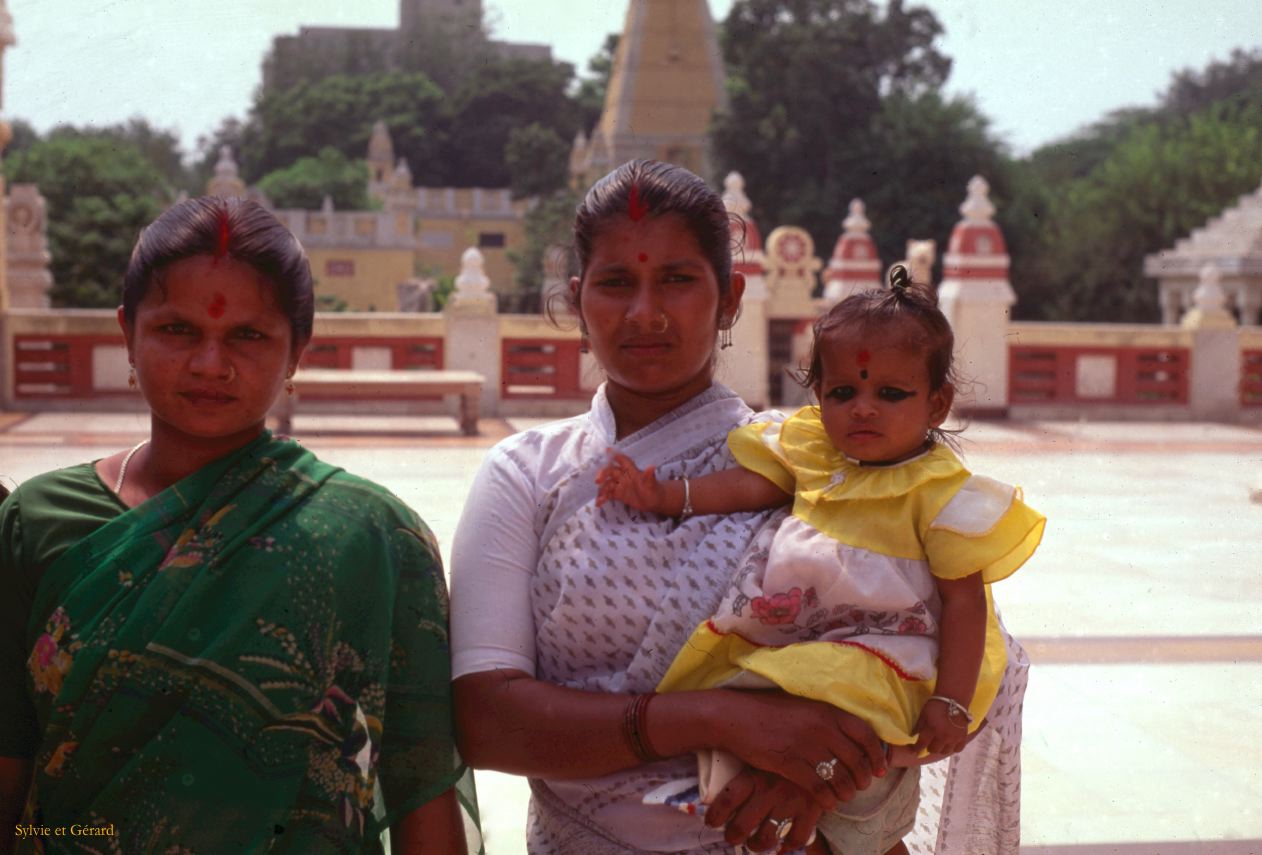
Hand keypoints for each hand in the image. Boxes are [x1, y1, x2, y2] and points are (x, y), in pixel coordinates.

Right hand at [595, 450, 664, 511]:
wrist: (654, 501)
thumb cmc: (653, 489)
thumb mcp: (651, 483)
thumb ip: (649, 475)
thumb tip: (652, 467)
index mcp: (631, 470)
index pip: (623, 461)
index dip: (616, 455)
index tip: (607, 450)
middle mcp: (624, 476)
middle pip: (611, 471)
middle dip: (603, 474)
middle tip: (597, 480)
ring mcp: (620, 485)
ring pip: (608, 484)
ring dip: (602, 489)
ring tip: (600, 497)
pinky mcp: (619, 494)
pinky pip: (609, 494)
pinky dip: (603, 498)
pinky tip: (598, 503)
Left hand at [705, 767, 821, 852]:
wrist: (822, 751)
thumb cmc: (784, 756)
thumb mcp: (762, 758)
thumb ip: (745, 773)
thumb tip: (715, 791)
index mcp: (754, 775)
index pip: (727, 800)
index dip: (715, 816)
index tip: (711, 822)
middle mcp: (769, 791)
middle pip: (741, 826)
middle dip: (733, 836)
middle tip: (732, 836)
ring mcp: (790, 802)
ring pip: (766, 838)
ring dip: (756, 846)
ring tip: (754, 844)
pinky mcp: (810, 811)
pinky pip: (795, 839)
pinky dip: (787, 847)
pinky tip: (782, 845)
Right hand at [716, 691, 886, 810]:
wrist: (735, 716)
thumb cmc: (770, 711)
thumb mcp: (804, 707)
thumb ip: (827, 719)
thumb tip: (852, 737)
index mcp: (827, 710)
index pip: (865, 734)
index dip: (876, 755)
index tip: (879, 769)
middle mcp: (821, 727)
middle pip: (856, 760)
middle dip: (863, 778)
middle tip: (861, 786)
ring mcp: (805, 746)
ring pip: (839, 777)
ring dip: (847, 792)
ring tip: (845, 796)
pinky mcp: (789, 763)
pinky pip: (818, 788)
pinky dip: (827, 799)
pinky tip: (827, 803)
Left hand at [912, 698, 970, 756]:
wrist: (954, 698)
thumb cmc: (936, 705)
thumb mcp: (923, 714)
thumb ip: (918, 726)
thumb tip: (913, 736)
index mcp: (931, 729)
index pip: (921, 744)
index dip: (915, 749)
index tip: (913, 749)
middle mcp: (943, 736)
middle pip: (933, 750)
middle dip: (928, 747)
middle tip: (928, 743)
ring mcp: (954, 738)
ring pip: (945, 752)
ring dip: (940, 748)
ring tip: (938, 743)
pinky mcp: (963, 737)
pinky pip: (957, 749)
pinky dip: (953, 748)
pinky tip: (949, 743)